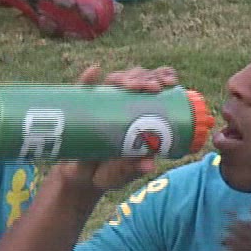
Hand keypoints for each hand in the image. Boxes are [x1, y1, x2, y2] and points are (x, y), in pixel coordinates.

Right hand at [46, 65, 180, 199]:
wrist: (80, 177)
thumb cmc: (109, 172)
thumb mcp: (122, 173)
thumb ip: (131, 169)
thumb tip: (148, 165)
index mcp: (142, 114)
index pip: (156, 86)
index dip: (164, 77)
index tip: (169, 83)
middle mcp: (124, 103)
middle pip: (138, 79)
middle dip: (147, 78)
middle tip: (152, 88)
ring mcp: (103, 103)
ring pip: (116, 80)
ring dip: (125, 78)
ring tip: (130, 86)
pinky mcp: (81, 108)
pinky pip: (84, 91)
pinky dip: (87, 80)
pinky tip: (93, 72)